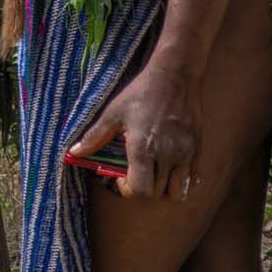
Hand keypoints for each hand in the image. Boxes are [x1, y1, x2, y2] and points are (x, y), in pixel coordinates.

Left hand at [70, 61, 199, 201]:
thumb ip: (95, 137)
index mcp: (143, 150)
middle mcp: (167, 157)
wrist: (175, 76)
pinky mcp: (197, 150)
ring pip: (178, 192)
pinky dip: (182, 179)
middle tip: (135, 172)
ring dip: (164, 188)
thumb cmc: (141, 93)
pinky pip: (193, 179)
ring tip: (153, 170)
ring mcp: (185, 155)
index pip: (139, 191)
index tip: (121, 176)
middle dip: (143, 188)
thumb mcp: (113, 113)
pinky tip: (171, 165)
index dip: (127, 189)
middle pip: (157, 194)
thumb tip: (73, 153)